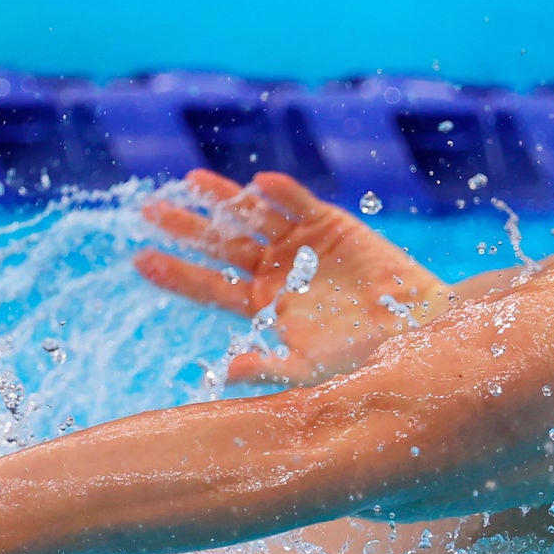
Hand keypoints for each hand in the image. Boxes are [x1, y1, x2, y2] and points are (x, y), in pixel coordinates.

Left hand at [134, 170, 450, 385]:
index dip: (177, 274)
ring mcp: (301, 245)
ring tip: (191, 181)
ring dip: (225, 199)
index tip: (140, 259)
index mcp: (263, 305)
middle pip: (222, 245)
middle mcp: (276, 271)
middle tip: (149, 210)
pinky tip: (259, 183)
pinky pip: (301, 204)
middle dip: (188, 227)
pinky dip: (283, 193)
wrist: (413, 333)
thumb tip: (224, 372)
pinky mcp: (332, 225)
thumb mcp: (310, 371)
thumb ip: (269, 368)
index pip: (210, 286)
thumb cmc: (361, 359)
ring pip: (253, 216)